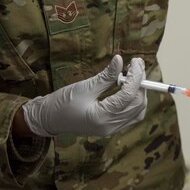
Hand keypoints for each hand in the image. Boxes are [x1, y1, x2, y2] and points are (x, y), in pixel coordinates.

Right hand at [22, 55, 146, 136]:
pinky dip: (135, 101)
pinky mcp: (112, 127)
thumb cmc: (62, 103)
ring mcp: (112, 129)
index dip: (136, 77)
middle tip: (136, 65)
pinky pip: (132, 115)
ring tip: (133, 76)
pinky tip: (129, 88)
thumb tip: (120, 60)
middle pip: (137, 104)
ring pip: (137, 111)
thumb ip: (106, 76)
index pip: (128, 95)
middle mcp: (111, 126)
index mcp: (102, 117)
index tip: (135, 61)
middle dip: (140, 83)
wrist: (49, 119)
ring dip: (139, 92)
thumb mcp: (84, 87)